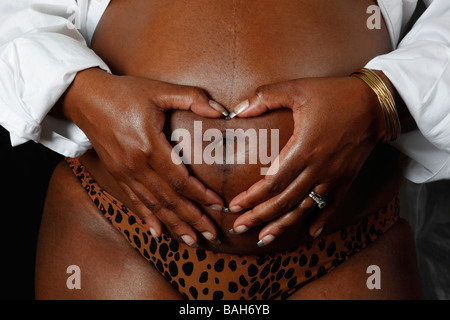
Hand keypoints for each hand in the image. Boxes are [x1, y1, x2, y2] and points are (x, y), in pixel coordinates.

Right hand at [61, 68, 226, 246]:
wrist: (85, 98)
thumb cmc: (125, 92)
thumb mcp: (160, 89)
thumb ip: (193, 98)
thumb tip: (222, 112)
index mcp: (150, 146)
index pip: (181, 180)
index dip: (201, 195)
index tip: (219, 206)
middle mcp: (137, 166)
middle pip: (169, 200)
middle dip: (193, 219)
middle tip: (212, 235)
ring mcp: (125, 173)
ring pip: (154, 206)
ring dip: (174, 225)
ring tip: (193, 241)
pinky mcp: (118, 175)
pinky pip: (135, 202)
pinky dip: (147, 219)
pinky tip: (158, 234)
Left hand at [227, 76, 385, 245]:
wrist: (375, 103)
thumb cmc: (334, 94)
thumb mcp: (297, 88)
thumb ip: (265, 96)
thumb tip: (238, 110)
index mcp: (303, 149)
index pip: (271, 183)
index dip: (251, 198)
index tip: (234, 207)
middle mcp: (318, 170)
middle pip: (284, 202)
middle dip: (259, 217)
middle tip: (239, 228)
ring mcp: (333, 178)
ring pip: (304, 209)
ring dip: (283, 226)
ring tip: (264, 239)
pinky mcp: (346, 179)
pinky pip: (332, 206)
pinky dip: (321, 222)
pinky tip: (310, 234)